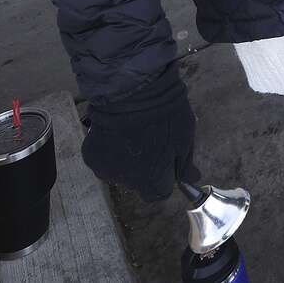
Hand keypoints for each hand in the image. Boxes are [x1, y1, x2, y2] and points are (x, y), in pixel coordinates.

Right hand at [80, 62, 196, 201]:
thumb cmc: (165, 113)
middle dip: (145, 169)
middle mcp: (126, 182)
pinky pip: (104, 159)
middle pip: (138, 183)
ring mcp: (105, 169)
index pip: (158, 193)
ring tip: (133, 134)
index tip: (166, 160)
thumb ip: (185, 163)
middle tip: (150, 141)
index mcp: (151, 180)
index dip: (164, 177)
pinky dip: (110, 150)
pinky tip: (117, 131)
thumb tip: (193, 179)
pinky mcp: (90, 156)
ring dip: (126, 161)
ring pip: (120, 172)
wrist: (132, 89)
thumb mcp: (185, 137)